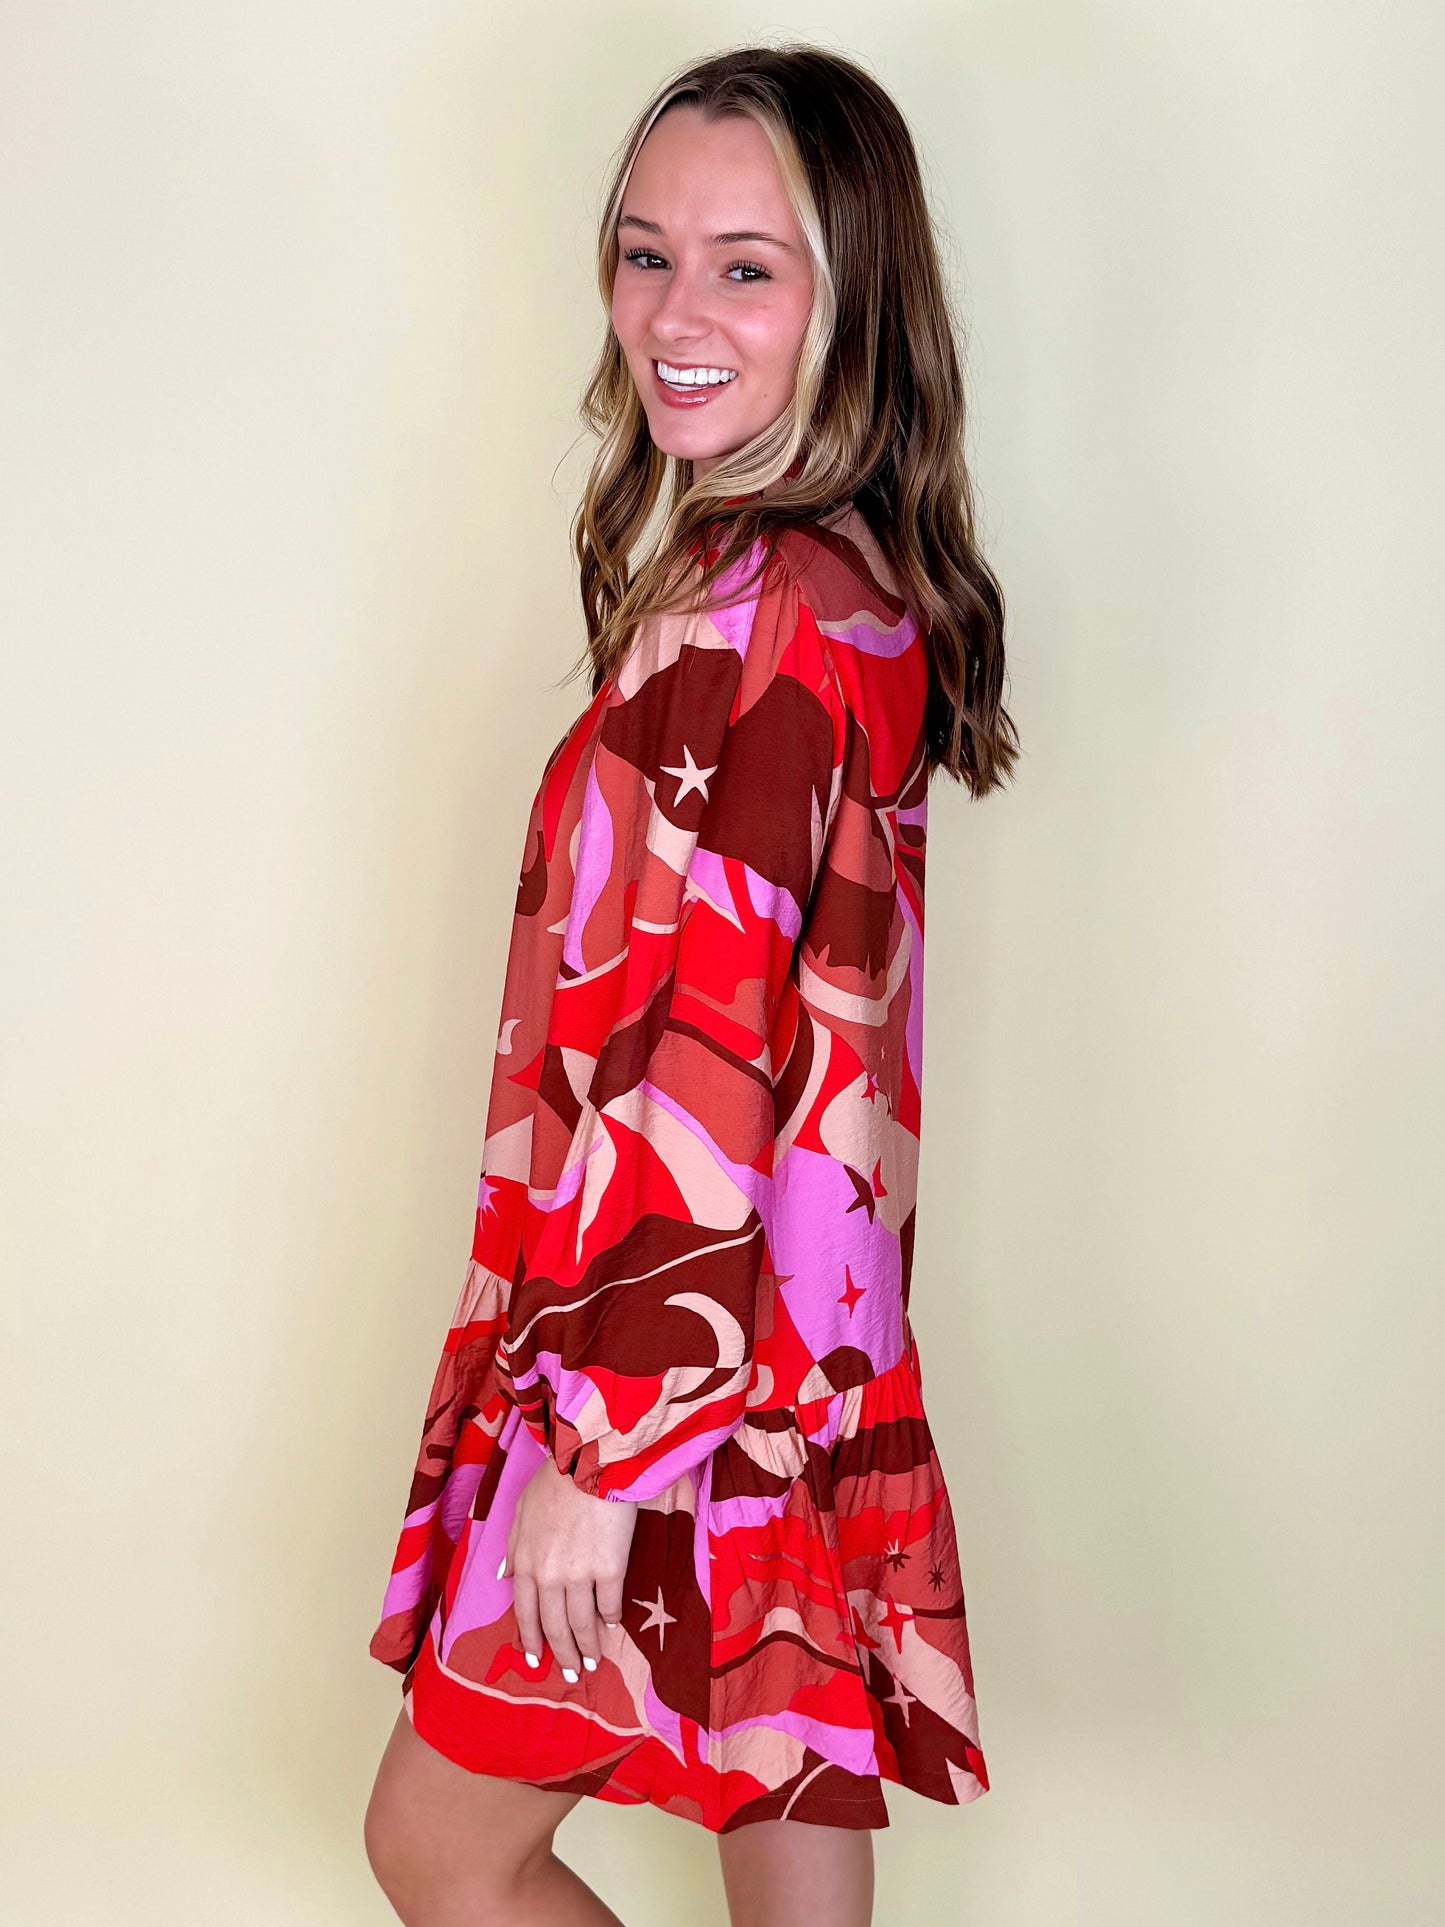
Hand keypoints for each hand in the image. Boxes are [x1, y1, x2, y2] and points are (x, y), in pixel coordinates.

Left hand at [499, 1455, 638, 1680]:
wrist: (591, 1461)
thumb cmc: (556, 1479)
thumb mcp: (522, 1509)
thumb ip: (513, 1546)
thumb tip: (504, 1578)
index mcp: (526, 1562)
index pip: (525, 1612)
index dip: (531, 1639)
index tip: (535, 1659)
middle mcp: (549, 1575)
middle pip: (554, 1625)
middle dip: (561, 1653)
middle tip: (569, 1672)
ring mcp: (581, 1575)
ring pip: (582, 1623)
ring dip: (587, 1647)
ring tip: (592, 1662)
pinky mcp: (610, 1569)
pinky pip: (609, 1604)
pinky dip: (610, 1619)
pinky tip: (612, 1627)